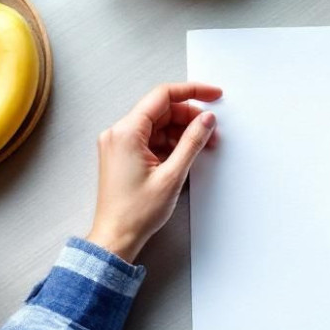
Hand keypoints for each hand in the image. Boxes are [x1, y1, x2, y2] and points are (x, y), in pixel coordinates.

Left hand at [85, 82, 221, 262]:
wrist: (116, 238)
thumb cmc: (135, 213)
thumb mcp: (172, 175)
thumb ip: (192, 142)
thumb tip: (207, 119)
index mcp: (126, 132)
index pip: (163, 96)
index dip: (192, 92)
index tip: (213, 95)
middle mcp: (118, 133)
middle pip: (161, 110)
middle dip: (189, 117)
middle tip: (211, 130)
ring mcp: (119, 143)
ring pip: (157, 124)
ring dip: (181, 131)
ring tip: (203, 146)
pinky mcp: (123, 154)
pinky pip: (151, 138)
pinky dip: (170, 142)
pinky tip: (185, 154)